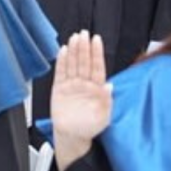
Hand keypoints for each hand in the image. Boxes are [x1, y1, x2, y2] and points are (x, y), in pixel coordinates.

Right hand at [51, 31, 112, 170]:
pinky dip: (61, 61)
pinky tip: (62, 51)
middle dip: (84, 47)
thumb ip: (107, 101)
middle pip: (84, 62)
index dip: (97, 53)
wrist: (72, 136)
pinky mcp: (59, 88)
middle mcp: (84, 84)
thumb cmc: (89, 127)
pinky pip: (60, 72)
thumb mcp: (104, 117)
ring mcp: (71, 84)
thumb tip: (110, 86)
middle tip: (84, 34)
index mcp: (96, 89)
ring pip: (72, 64)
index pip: (97, 67)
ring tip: (74, 38)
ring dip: (73, 51)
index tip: (96, 40)